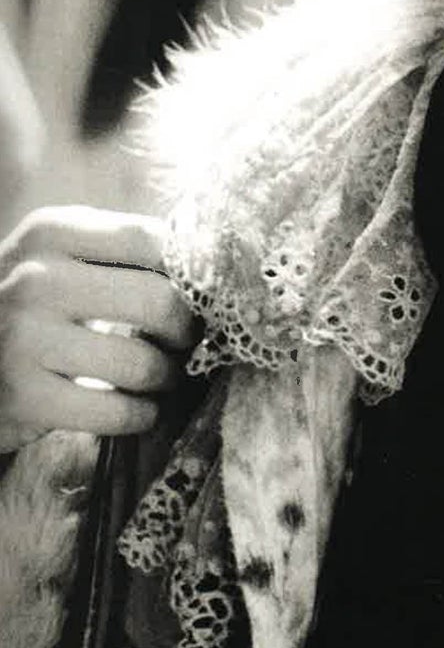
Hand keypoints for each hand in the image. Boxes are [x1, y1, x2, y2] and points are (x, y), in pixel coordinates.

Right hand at [0, 207, 197, 451]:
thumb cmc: (35, 303)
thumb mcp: (64, 254)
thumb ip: (126, 247)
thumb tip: (213, 253)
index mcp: (52, 232)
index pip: (155, 240)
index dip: (192, 273)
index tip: (199, 293)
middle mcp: (35, 279)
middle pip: (160, 303)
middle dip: (186, 330)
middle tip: (183, 340)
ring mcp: (25, 340)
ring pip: (144, 364)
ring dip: (165, 376)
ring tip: (158, 374)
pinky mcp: (26, 398)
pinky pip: (118, 412)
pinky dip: (141, 415)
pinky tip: (135, 407)